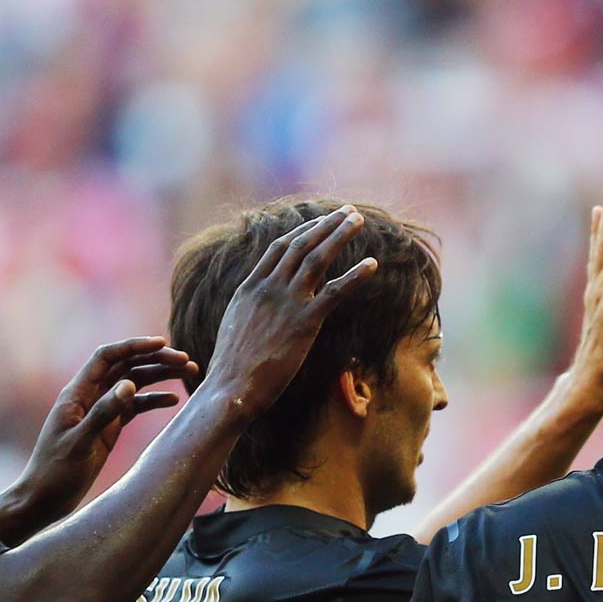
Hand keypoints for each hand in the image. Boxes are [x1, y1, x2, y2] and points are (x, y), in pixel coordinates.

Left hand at [0, 336, 194, 539]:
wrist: (45, 498)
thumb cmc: (56, 472)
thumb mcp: (80, 443)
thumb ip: (104, 413)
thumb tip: (130, 385)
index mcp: (77, 393)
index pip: (107, 357)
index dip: (134, 346)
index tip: (163, 344)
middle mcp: (90, 397)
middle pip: (126, 366)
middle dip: (155, 359)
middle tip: (186, 360)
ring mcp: (101, 412)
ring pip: (134, 384)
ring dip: (160, 376)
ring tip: (188, 372)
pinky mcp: (109, 428)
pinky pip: (135, 407)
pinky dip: (154, 401)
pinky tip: (174, 400)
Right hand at [201, 206, 377, 409]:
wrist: (230, 389)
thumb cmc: (232, 369)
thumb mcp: (235, 329)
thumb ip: (250, 310)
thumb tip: (257, 309)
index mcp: (249, 287)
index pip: (279, 248)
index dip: (303, 231)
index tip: (320, 222)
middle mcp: (267, 287)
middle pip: (301, 244)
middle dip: (327, 224)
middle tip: (348, 212)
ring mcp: (286, 303)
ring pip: (317, 258)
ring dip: (340, 235)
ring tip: (358, 220)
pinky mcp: (303, 322)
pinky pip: (335, 292)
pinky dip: (355, 275)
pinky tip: (372, 264)